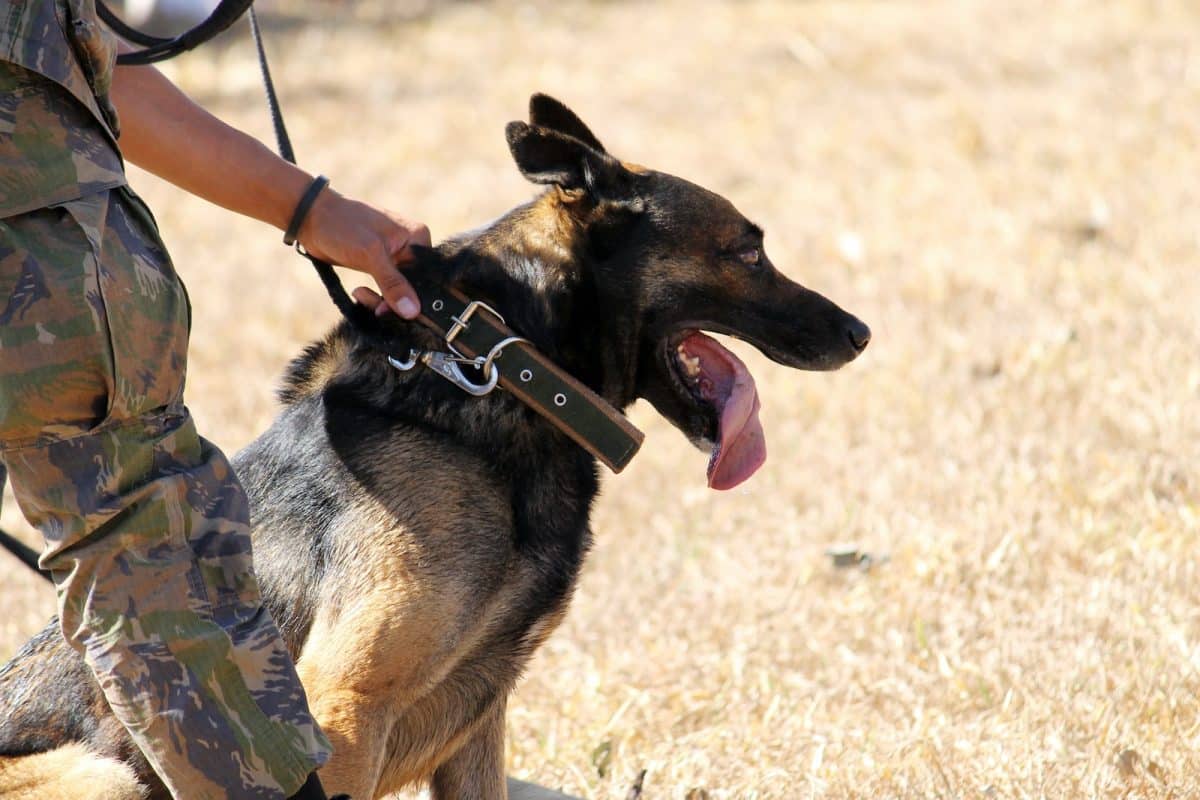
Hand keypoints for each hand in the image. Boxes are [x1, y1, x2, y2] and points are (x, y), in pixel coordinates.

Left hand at [296, 188, 430, 318]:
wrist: (311, 219)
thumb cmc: (342, 226)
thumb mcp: (370, 254)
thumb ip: (393, 283)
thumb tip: (413, 311)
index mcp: (417, 238)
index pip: (427, 278)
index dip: (415, 298)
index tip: (397, 312)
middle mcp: (411, 249)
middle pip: (415, 288)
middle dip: (395, 302)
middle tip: (376, 309)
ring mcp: (396, 259)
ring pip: (400, 293)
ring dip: (382, 301)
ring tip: (360, 295)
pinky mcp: (382, 268)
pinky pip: (387, 291)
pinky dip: (375, 298)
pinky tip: (360, 294)